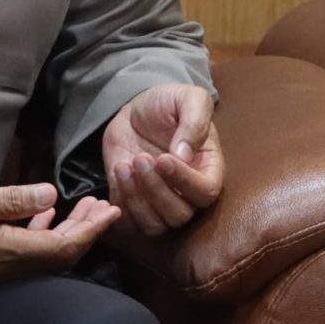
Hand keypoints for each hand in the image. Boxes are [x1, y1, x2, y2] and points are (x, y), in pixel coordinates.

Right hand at [0, 182, 121, 292]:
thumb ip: (9, 199)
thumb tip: (51, 195)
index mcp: (7, 252)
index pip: (65, 247)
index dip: (93, 230)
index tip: (112, 209)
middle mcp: (7, 268)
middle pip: (61, 255)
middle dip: (87, 231)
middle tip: (104, 205)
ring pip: (44, 256)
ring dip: (67, 232)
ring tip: (82, 208)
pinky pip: (25, 255)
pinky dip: (41, 235)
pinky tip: (41, 217)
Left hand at [102, 83, 225, 236]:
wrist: (136, 109)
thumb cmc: (168, 103)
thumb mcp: (188, 98)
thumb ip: (194, 121)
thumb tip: (184, 154)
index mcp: (207, 169)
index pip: (206, 192)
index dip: (185, 182)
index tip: (164, 158)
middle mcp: (187, 192)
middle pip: (180, 215)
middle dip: (156, 190)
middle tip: (140, 159)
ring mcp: (159, 202)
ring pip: (155, 225)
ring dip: (137, 200)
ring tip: (125, 166)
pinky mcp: (134, 204)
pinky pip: (129, 223)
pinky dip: (120, 204)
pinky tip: (117, 172)